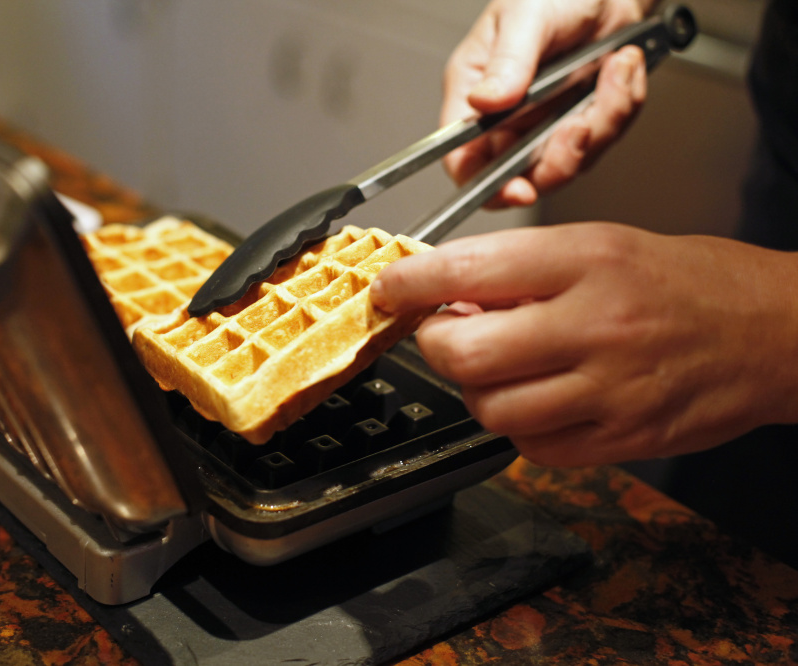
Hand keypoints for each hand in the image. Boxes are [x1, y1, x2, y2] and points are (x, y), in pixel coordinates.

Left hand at [371, 224, 797, 465]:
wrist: (773, 332)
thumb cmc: (685, 282)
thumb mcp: (602, 245)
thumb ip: (522, 270)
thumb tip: (446, 294)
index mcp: (588, 261)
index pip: (469, 269)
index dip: (411, 281)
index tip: (391, 286)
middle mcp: (596, 325)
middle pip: (465, 353)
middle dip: (437, 343)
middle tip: (447, 330)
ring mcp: (609, 391)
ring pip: (490, 407)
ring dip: (476, 388)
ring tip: (500, 364)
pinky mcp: (620, 440)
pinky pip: (530, 446)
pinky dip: (517, 424)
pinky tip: (538, 398)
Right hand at [443, 0, 653, 205]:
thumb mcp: (527, 14)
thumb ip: (507, 61)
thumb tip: (483, 102)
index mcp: (474, 90)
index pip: (462, 157)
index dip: (484, 183)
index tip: (517, 189)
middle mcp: (505, 117)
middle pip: (519, 175)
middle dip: (560, 158)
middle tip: (581, 126)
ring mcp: (543, 124)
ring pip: (569, 161)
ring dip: (602, 120)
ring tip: (614, 70)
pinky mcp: (580, 121)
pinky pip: (604, 138)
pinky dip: (622, 105)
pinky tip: (621, 68)